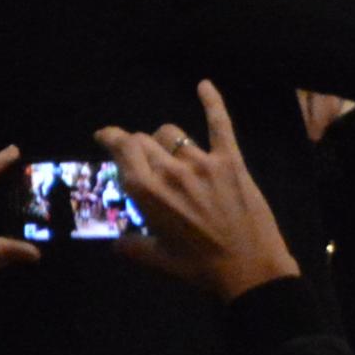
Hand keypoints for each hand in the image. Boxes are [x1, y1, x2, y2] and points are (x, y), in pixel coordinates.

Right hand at [98, 85, 302, 301]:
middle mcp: (171, 171)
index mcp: (148, 194)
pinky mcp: (231, 160)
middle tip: (140, 156)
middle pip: (145, 140)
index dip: (112, 138)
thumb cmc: (200, 268)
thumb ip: (133, 247)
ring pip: (174, 134)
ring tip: (167, 150)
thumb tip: (117, 242)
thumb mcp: (159, 260)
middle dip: (137, 145)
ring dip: (165, 140)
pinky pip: (219, 124)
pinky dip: (212, 101)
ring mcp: (202, 162)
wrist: (249, 269)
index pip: (123, 149)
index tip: (105, 136)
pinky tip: (204, 85)